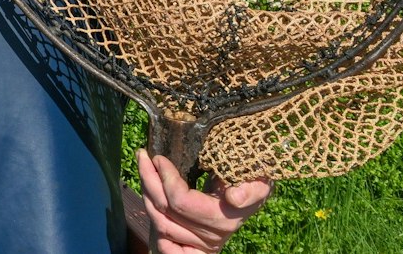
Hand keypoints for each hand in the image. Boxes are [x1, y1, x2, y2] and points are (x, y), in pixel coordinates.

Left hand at [136, 149, 270, 253]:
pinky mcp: (193, 246)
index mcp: (223, 219)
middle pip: (166, 211)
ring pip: (160, 224)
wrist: (253, 197)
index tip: (159, 157)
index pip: (182, 201)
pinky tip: (149, 203)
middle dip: (149, 180)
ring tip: (144, 170)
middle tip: (142, 156)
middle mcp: (209, 236)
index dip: (166, 178)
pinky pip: (167, 246)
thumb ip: (252, 191)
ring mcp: (199, 243)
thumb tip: (233, 197)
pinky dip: (154, 228)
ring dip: (147, 195)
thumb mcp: (260, 183)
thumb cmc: (253, 184)